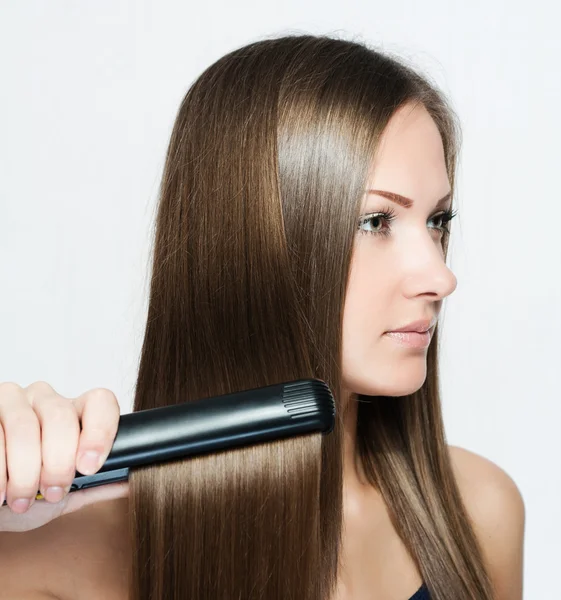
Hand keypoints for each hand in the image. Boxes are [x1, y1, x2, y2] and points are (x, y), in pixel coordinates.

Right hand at [0, 381, 128, 532]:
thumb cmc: (29, 494)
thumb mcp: (66, 495)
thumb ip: (98, 485)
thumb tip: (136, 479)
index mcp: (76, 412)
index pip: (100, 402)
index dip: (100, 432)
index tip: (90, 466)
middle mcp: (46, 398)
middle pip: (61, 416)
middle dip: (59, 462)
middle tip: (54, 491)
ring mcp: (13, 400)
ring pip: (25, 426)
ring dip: (25, 470)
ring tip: (22, 498)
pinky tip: (0, 490)